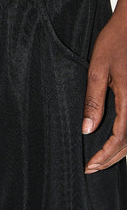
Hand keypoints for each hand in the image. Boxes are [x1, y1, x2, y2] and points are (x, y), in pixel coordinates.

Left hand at [83, 8, 126, 172]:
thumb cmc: (115, 41)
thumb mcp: (97, 69)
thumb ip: (93, 100)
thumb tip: (87, 129)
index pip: (120, 138)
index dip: (105, 155)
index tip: (90, 166)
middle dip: (112, 158)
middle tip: (93, 168)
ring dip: (121, 151)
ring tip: (102, 159)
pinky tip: (115, 139)